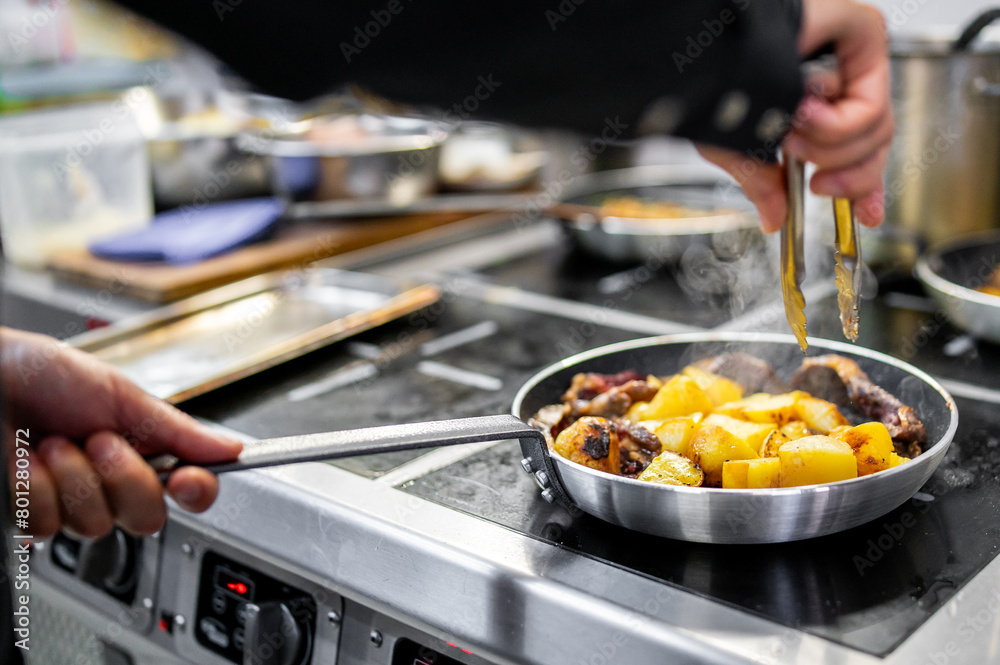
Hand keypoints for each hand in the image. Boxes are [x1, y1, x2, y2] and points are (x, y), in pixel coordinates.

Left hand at [3, 327, 241, 538]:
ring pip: (96, 524)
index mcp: (142, 451)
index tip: (187, 479)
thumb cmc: (41, 374)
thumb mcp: (118, 393)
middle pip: (148, 517)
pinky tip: (25, 461)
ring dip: (71, 477)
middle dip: (122, 477)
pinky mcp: (29, 516)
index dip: (196, 491)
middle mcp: (111, 483)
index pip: (189, 489)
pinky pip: (47, 525)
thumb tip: (229, 448)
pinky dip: (34, 488)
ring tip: (49, 442)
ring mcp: (70, 504)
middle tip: (97, 439)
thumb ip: (175, 428)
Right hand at [699, 0, 891, 231]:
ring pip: (877, 126)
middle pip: (875, 138)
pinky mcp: (861, 30)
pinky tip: (807, 116)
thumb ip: (762, 182)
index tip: (865, 214)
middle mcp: (836, 71)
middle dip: (850, 175)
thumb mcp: (737, 146)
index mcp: (812, 95)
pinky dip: (840, 125)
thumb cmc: (708, 81)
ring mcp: (851, 51)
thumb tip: (772, 218)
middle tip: (818, 184)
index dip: (865, 183)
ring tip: (793, 139)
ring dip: (832, 149)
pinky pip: (872, 100)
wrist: (703, 49)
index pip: (857, 143)